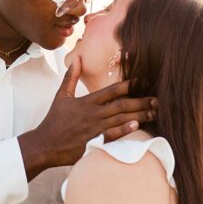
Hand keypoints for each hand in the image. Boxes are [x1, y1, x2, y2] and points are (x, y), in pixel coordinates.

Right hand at [18, 55, 158, 178]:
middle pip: (121, 105)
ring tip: (154, 112)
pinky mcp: (93, 143)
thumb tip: (76, 59)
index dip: (128, 85)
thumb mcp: (61, 96)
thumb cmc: (54, 121)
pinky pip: (111, 135)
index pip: (111, 90)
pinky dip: (124, 130)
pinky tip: (137, 126)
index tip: (143, 81)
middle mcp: (92, 113)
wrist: (45, 144)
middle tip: (157, 99)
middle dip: (140, 101)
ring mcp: (93, 128)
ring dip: (138, 116)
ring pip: (120, 119)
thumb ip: (70, 77)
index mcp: (86, 102)